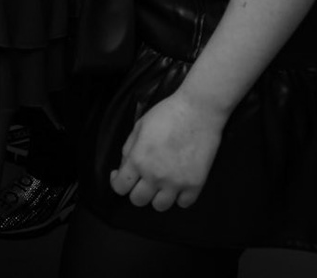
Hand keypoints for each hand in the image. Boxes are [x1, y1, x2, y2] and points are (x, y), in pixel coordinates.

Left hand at [109, 90, 225, 211]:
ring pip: (160, 206)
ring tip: (161, 184)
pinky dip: (179, 197)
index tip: (121, 176)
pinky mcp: (196, 184)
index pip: (119, 188)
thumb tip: (124, 168)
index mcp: (138, 160)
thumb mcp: (139, 127)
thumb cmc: (167, 114)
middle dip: (137, 191)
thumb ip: (129, 150)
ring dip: (158, 196)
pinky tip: (178, 185)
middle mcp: (155, 175)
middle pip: (138, 201)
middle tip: (142, 180)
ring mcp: (176, 182)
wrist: (198, 111)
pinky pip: (183, 203)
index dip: (117, 182)